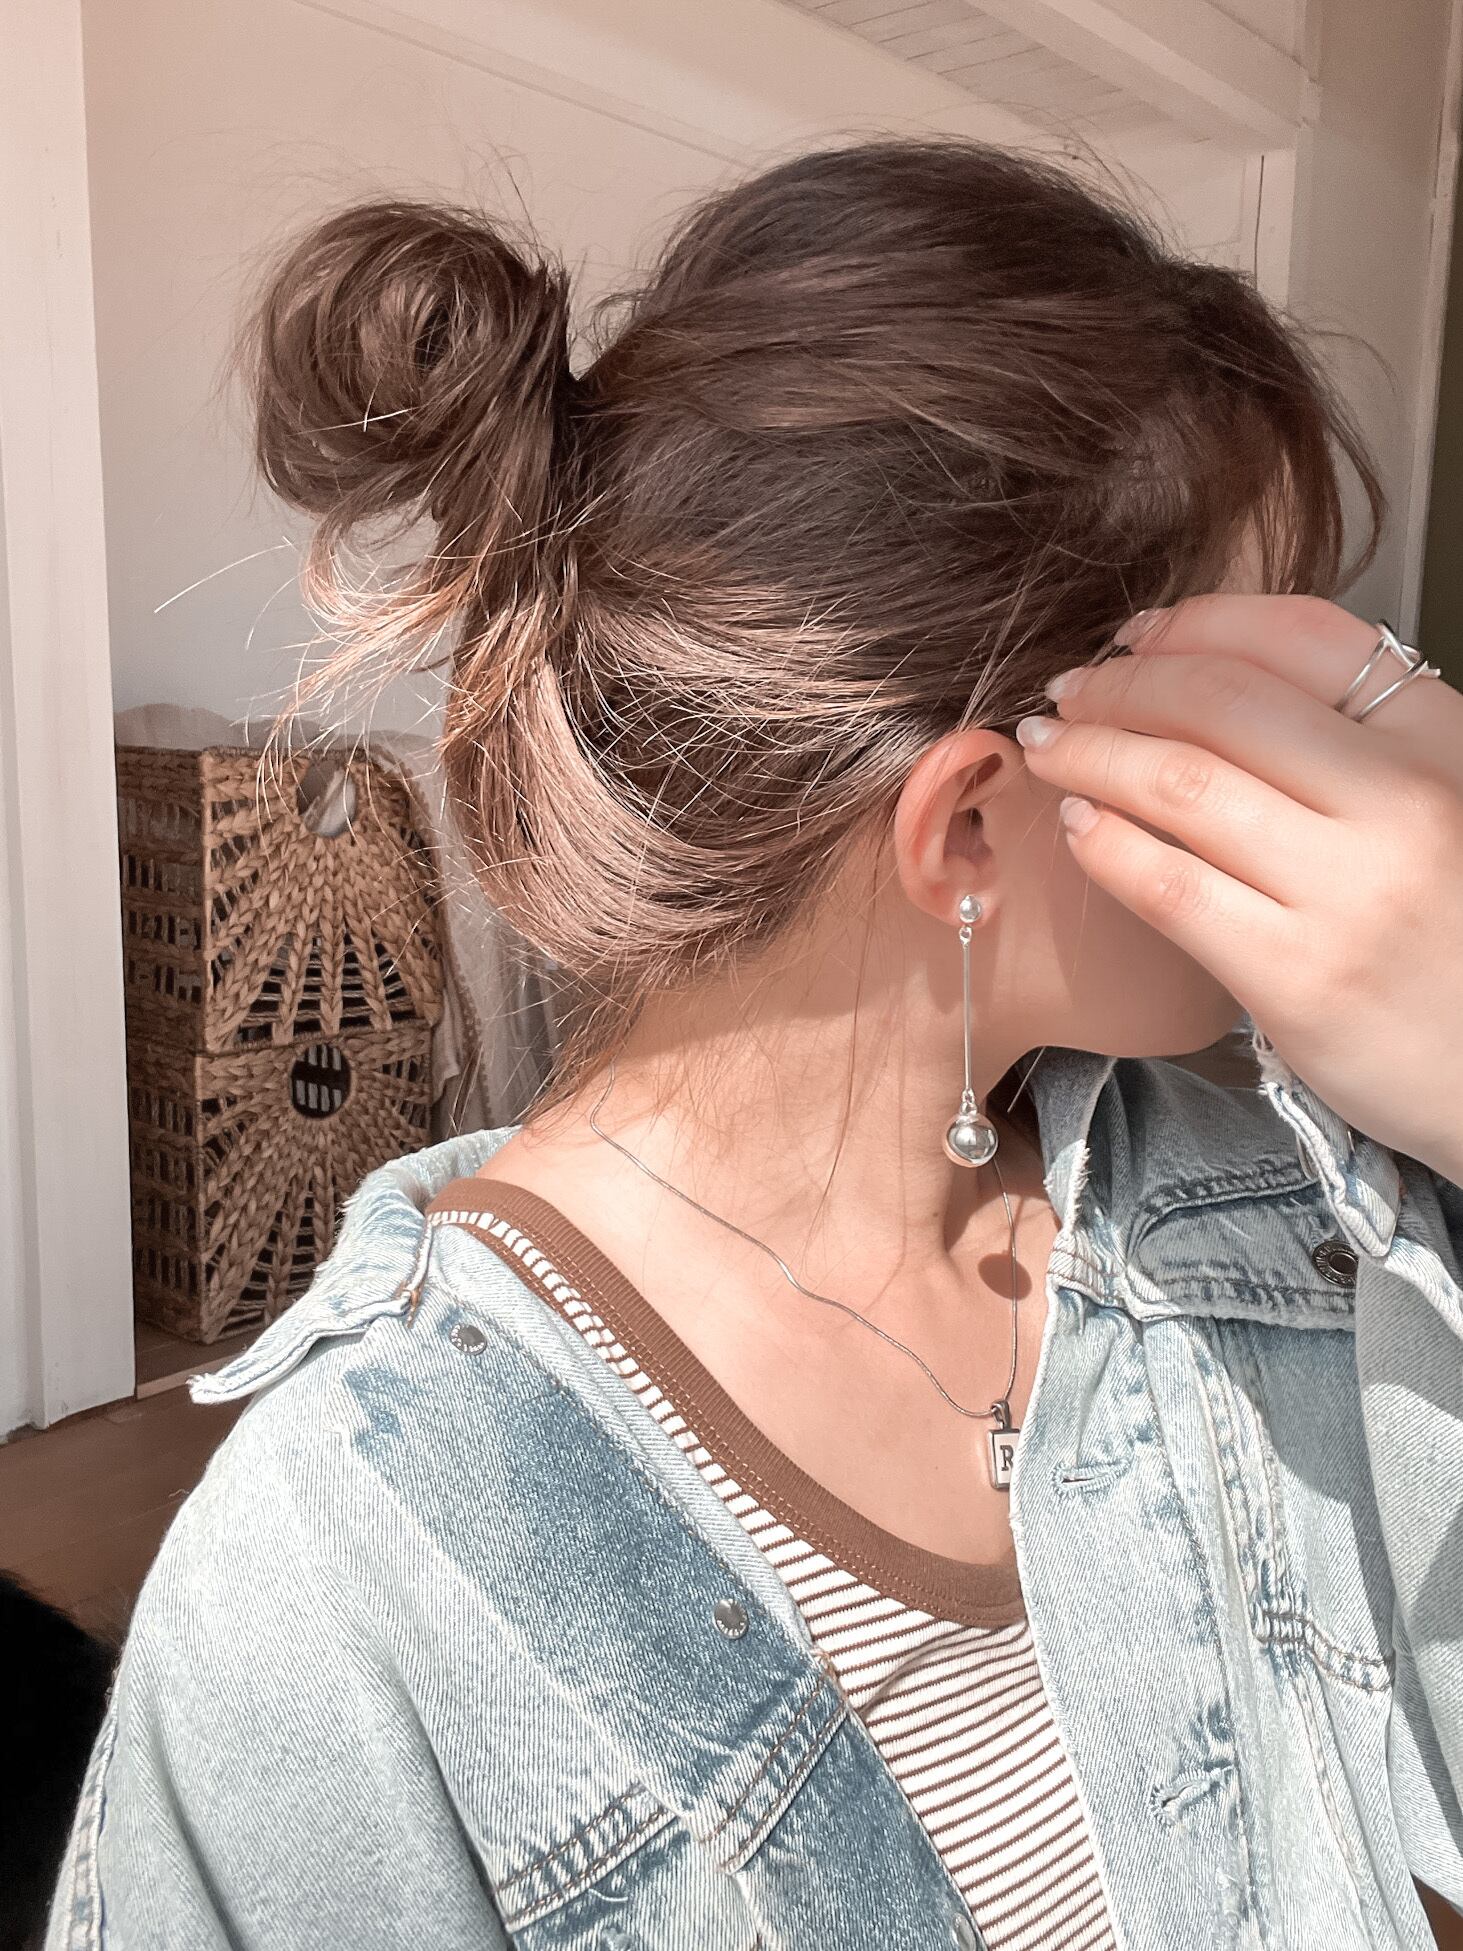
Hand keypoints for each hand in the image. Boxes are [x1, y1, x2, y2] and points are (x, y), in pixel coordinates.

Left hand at [1015, 594, 1462, 1181]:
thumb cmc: (1449, 939)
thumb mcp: (1434, 809)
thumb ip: (1352, 746)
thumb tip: (1201, 680)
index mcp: (1443, 740)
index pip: (1303, 635)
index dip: (1198, 623)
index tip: (1136, 636)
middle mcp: (1404, 801)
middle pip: (1223, 700)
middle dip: (1123, 685)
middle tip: (1070, 692)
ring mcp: (1350, 890)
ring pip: (1180, 783)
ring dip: (1091, 753)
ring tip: (1051, 748)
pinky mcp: (1297, 975)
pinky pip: (1168, 886)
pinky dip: (1106, 844)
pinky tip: (1080, 827)